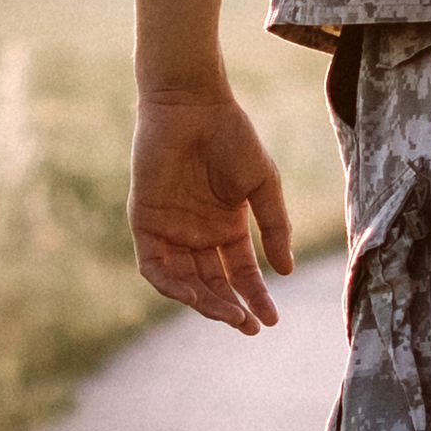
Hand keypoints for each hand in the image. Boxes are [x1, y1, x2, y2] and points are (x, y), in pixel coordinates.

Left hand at [130, 88, 296, 333]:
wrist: (193, 105)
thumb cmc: (232, 137)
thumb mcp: (263, 185)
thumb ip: (274, 226)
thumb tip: (285, 271)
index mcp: (226, 226)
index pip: (240, 273)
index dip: (255, 297)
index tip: (271, 319)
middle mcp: (198, 233)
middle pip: (213, 283)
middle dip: (230, 307)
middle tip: (248, 325)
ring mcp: (170, 229)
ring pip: (184, 281)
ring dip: (205, 301)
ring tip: (228, 314)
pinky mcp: (145, 221)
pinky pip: (154, 265)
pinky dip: (171, 284)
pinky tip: (194, 295)